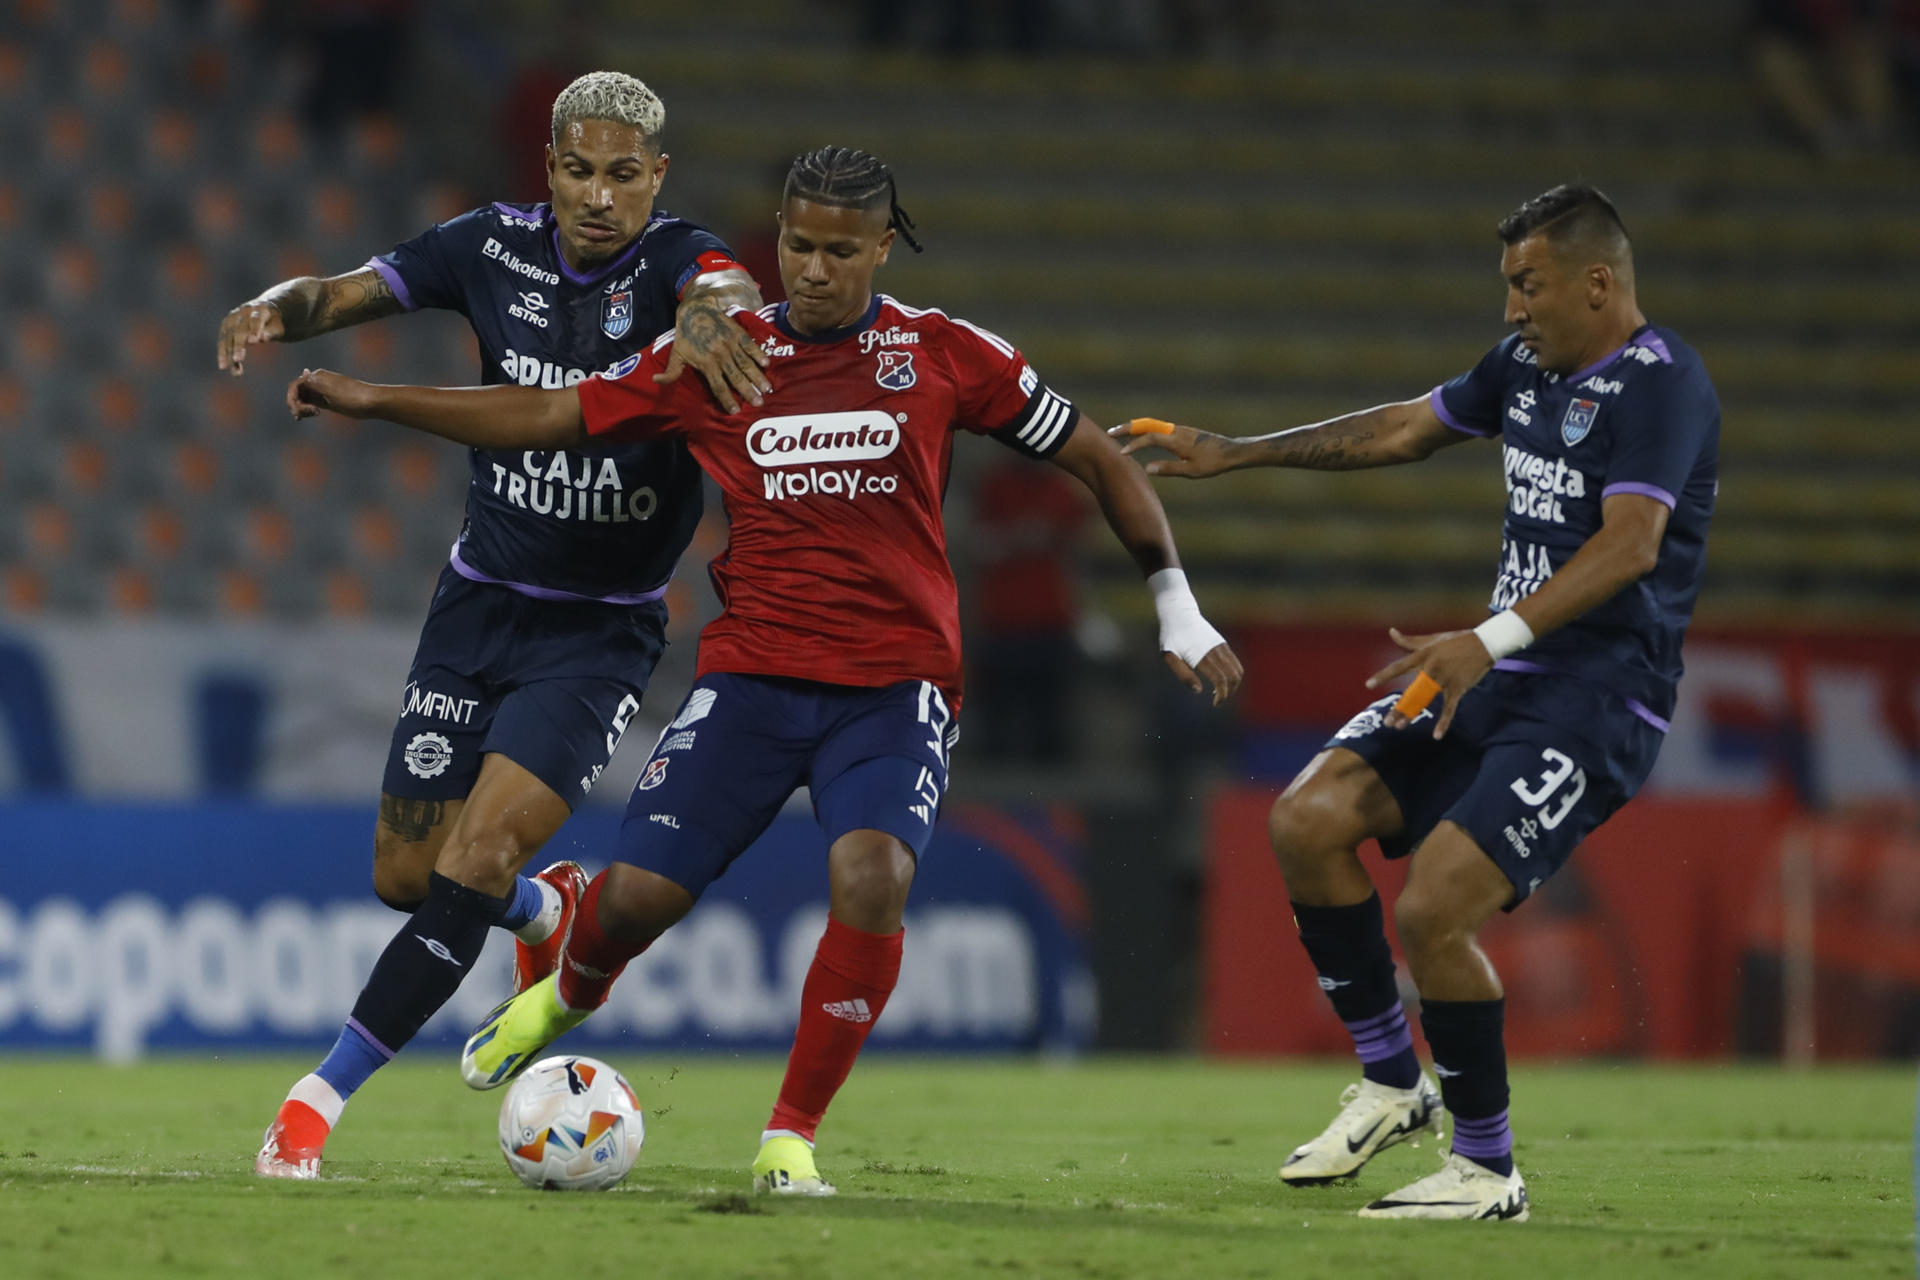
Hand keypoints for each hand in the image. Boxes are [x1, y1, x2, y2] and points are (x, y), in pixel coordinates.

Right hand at [217, 299, 284, 375]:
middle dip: (238, 345)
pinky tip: (223, 365)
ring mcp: (233, 318)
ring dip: (228, 353)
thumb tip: (262, 338)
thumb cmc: (274, 322)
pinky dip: (222, 353)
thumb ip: (271, 332)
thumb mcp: (277, 327)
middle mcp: (243, 312)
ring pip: (228, 336)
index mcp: (260, 310)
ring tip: (235, 371)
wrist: (263, 310)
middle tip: (238, 359)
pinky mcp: (226, 325)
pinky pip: (222, 340)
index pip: (256, 320)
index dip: (255, 329)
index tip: (254, 341)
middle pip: (239, 330)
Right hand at [287, 368, 376, 419]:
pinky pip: (310, 403)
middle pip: (297, 392)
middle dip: (296, 404)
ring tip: (305, 417)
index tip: (297, 412)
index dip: (291, 398)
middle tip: (301, 417)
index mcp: (318, 376)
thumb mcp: (333, 391)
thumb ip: (316, 384)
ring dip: (300, 408)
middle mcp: (318, 382)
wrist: (371, 402)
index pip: (295, 386)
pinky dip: (306, 410)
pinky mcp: (327, 400)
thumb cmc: (353, 397)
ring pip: (303, 398)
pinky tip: (307, 416)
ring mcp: (322, 391)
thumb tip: (304, 372)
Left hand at [656, 295, 770, 412]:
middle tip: (759, 403)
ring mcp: (730, 344)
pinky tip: (766, 364)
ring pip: (745, 364)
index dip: (727, 399)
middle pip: (735, 378)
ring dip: (757, 377)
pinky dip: (758, 354)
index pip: (718, 386)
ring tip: (767, 388)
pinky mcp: (738, 334)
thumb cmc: (686, 335)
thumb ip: (671, 371)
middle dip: (748, 391)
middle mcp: (720, 356)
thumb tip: (656, 380)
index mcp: (706, 363)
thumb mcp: (676, 353)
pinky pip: (750, 346)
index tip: (735, 411)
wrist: (696, 309)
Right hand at [1107, 418, 1238, 478]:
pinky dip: (1145, 429)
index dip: (1133, 444)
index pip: (1149, 438)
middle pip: (1146, 425)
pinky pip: (1159, 427)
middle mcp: (1176, 431)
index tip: (1121, 453)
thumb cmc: (1213, 463)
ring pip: (1152, 424)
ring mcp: (1179, 429)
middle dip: (1127, 428)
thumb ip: (1168, 468)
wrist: (1231, 452)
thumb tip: (1147, 468)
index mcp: (1176, 440)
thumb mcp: (1191, 471)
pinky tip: (1141, 435)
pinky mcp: (1183, 431)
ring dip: (1135, 427)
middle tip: (1109, 433)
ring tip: (1119, 433)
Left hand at [1164, 640, 1244, 706]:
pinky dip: (1234, 675)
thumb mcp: (1169, 657)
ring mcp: (1221, 647)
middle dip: (1229, 692)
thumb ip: (1183, 675)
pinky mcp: (1223, 644)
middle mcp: (1216, 652)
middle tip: (1218, 701)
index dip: (1222, 695)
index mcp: (1203, 657)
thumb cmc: (1171, 637)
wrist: (1179, 614)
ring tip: (1220, 692)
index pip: (1221, 680)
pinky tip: (1221, 680)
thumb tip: (1199, 691)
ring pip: (1238, 670)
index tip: (1215, 704)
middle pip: (1234, 677)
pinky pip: (1235, 663)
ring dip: (1233, 684)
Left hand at [1365, 626, 1491, 738]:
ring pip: (1425, 700)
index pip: (1399, 666)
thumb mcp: (1431, 639)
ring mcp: (1445, 679)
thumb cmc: (1456, 641)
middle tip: (1387, 722)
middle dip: (1399, 708)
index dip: (1384, 675)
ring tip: (1399, 727)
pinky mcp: (1458, 688)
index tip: (1369, 685)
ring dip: (1412, 714)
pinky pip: (1449, 708)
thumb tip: (1391, 632)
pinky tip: (1437, 735)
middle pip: (1411, 691)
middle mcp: (1432, 668)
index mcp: (1423, 655)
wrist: (1484, 643)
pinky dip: (1444, 722)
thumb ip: (1409, 641)